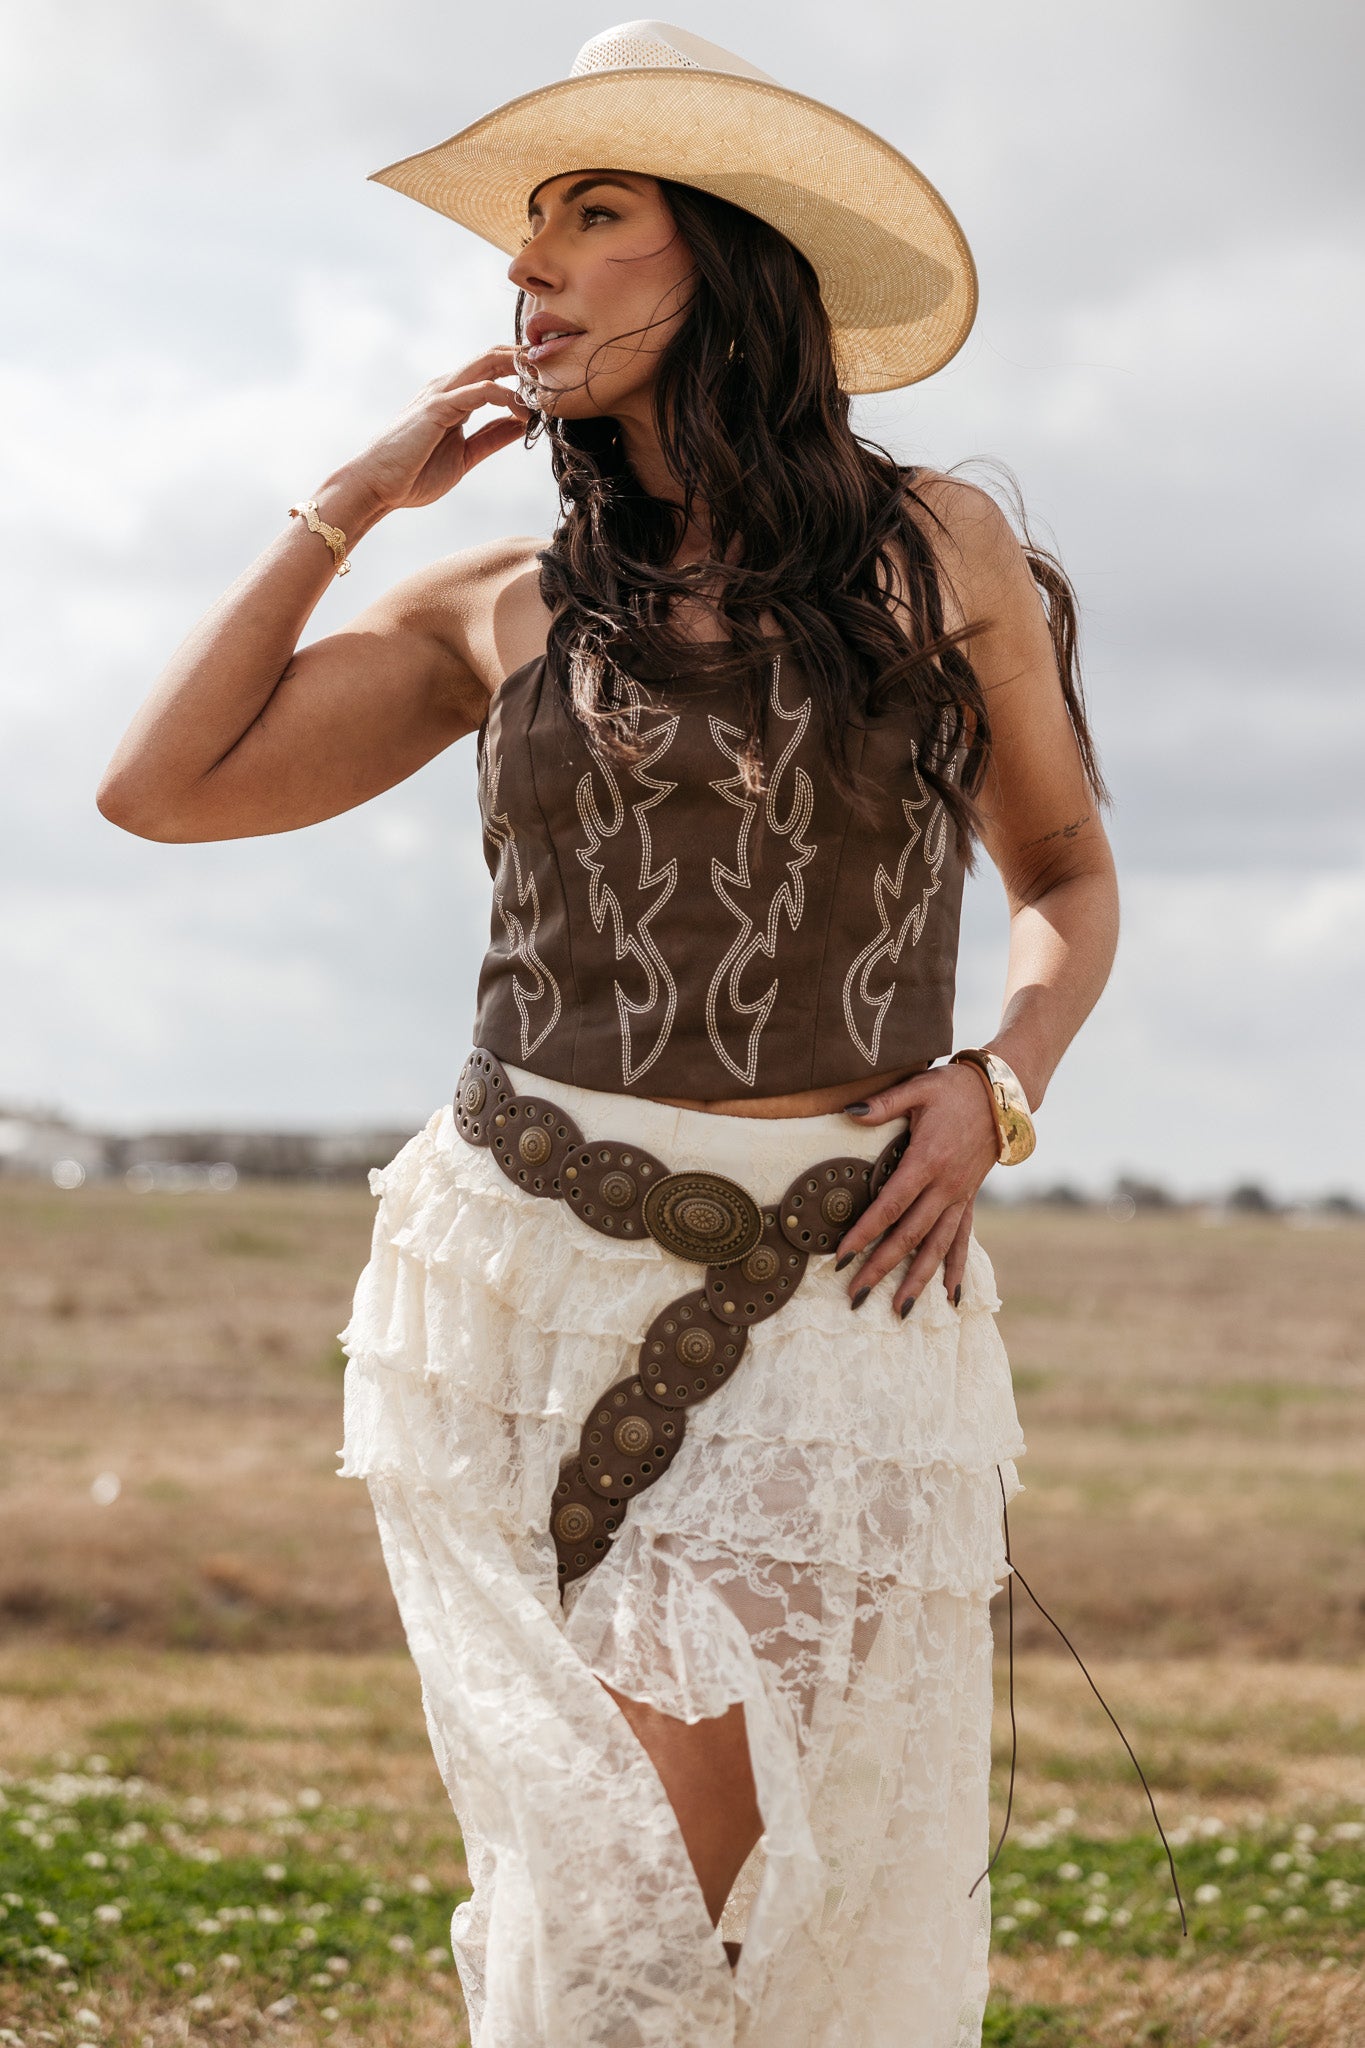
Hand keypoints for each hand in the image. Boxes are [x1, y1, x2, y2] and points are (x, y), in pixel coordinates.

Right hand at [340, 346, 531, 515]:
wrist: (377, 485)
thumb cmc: (414, 473)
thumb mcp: (465, 455)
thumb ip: (491, 437)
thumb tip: (521, 425)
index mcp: (455, 397)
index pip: (493, 370)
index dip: (522, 371)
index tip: (549, 384)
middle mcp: (449, 388)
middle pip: (493, 356)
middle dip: (525, 359)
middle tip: (554, 373)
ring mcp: (442, 394)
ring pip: (487, 363)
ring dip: (519, 369)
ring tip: (545, 386)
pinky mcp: (437, 407)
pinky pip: (478, 391)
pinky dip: (505, 395)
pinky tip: (522, 411)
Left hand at [835, 1064, 1000, 1315]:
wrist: (1002, 1094)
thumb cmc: (954, 1088)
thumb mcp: (918, 1088)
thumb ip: (883, 1104)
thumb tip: (848, 1113)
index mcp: (927, 1161)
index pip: (890, 1206)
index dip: (865, 1234)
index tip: (842, 1258)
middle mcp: (946, 1186)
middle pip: (909, 1236)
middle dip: (881, 1268)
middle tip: (855, 1295)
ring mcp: (960, 1196)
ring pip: (937, 1246)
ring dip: (918, 1280)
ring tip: (898, 1310)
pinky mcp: (969, 1199)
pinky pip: (963, 1239)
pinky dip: (956, 1268)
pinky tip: (950, 1298)